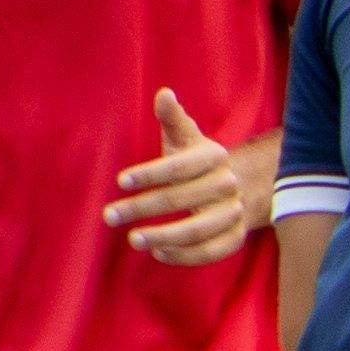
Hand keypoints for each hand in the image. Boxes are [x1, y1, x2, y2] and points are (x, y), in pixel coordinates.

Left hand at [104, 89, 253, 264]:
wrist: (239, 186)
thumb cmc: (197, 161)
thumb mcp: (186, 137)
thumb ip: (172, 118)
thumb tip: (164, 94)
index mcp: (214, 157)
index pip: (179, 166)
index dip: (149, 174)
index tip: (120, 182)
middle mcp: (228, 185)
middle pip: (182, 199)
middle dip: (142, 208)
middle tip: (110, 215)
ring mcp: (234, 213)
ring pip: (198, 230)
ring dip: (163, 237)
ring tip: (132, 240)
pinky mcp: (236, 237)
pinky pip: (211, 252)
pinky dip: (184, 256)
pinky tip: (158, 253)